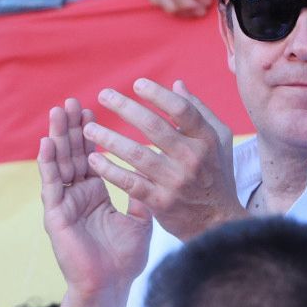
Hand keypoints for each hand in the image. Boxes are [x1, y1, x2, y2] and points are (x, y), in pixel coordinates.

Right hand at [40, 99, 154, 299]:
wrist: (110, 287)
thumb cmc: (124, 260)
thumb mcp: (140, 221)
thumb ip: (141, 196)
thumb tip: (153, 173)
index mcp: (94, 195)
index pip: (90, 157)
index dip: (89, 135)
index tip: (91, 111)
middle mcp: (76, 196)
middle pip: (72, 155)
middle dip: (71, 128)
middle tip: (71, 102)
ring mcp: (64, 205)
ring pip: (58, 164)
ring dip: (57, 137)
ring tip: (57, 112)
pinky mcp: (55, 216)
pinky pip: (50, 185)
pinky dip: (48, 164)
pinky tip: (47, 143)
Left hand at [82, 78, 242, 241]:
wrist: (218, 222)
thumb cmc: (216, 175)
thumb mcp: (218, 141)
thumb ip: (200, 112)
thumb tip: (177, 84)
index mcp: (206, 139)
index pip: (181, 110)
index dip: (158, 95)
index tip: (137, 84)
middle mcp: (192, 158)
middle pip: (153, 127)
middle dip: (125, 107)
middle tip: (103, 95)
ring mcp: (176, 181)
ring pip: (137, 154)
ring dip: (109, 138)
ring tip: (88, 128)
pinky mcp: (161, 202)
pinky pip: (130, 183)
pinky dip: (111, 170)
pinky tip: (94, 159)